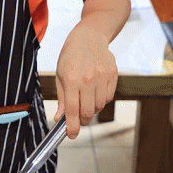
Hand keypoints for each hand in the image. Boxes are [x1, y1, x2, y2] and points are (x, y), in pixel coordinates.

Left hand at [54, 24, 117, 138]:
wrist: (89, 37)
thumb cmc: (71, 55)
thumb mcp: (60, 74)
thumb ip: (62, 97)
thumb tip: (60, 117)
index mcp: (70, 79)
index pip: (72, 110)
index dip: (72, 126)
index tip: (71, 135)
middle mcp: (87, 79)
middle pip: (87, 112)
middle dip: (82, 120)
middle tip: (78, 118)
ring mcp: (102, 77)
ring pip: (99, 107)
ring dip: (92, 109)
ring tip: (86, 100)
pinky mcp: (113, 75)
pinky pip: (108, 98)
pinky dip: (102, 100)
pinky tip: (95, 92)